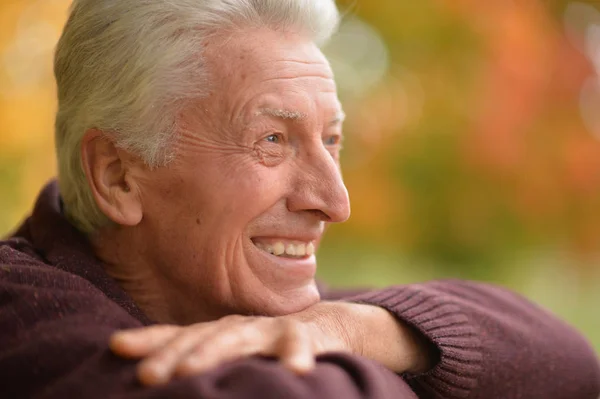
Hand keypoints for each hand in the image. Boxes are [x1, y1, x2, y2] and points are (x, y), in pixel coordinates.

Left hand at [110, 311, 350, 385]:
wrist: (322, 327)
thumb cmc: (267, 346)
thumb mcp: (232, 353)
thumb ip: (200, 362)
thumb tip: (151, 381)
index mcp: (217, 333)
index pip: (178, 335)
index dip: (149, 340)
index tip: (116, 345)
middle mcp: (238, 328)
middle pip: (200, 339)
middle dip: (172, 356)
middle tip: (146, 376)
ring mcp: (268, 330)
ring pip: (238, 339)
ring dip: (213, 353)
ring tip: (190, 371)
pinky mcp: (302, 337)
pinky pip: (298, 347)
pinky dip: (295, 358)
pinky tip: (292, 373)